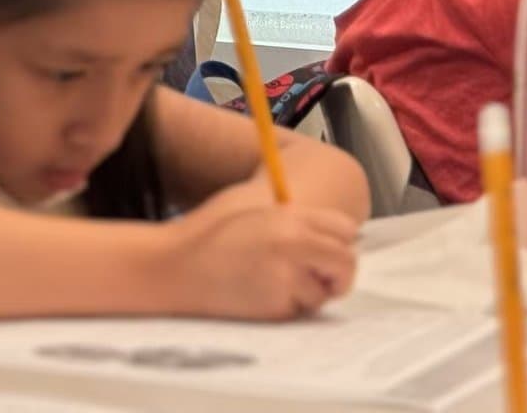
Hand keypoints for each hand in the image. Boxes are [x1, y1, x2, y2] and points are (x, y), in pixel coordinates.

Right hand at [162, 186, 357, 320]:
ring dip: (310, 292)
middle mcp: (294, 245)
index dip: (341, 241)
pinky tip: (262, 294)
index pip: (346, 229)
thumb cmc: (218, 239)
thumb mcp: (261, 216)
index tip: (332, 249)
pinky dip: (289, 307)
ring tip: (275, 282)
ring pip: (323, 293)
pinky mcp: (276, 307)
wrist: (181, 268)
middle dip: (339, 274)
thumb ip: (301, 223)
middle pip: (345, 263)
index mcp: (291, 219)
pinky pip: (299, 310)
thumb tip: (341, 239)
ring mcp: (287, 278)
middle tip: (325, 279)